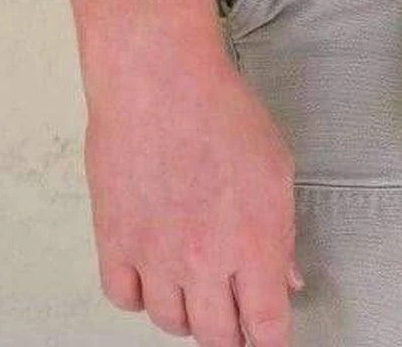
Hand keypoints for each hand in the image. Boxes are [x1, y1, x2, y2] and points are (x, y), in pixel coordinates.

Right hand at [82, 42, 300, 346]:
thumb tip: (287, 278)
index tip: (269, 341)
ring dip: (189, 315)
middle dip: (232, 335)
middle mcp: (203, 260)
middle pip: (217, 336)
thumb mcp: (276, 168)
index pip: (266, 326)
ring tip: (199, 292)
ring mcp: (155, 255)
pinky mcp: (114, 241)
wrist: (161, 82)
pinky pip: (124, 298)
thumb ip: (283, 233)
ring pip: (170, 322)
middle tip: (236, 320)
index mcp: (255, 243)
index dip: (270, 342)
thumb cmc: (223, 112)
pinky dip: (140, 296)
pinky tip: (155, 276)